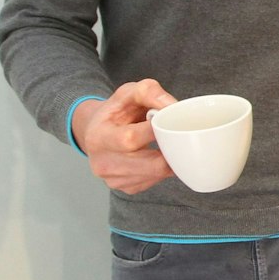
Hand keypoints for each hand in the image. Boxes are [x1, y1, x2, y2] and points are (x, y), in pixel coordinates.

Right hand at [72, 79, 176, 193]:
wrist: (98, 131)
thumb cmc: (116, 111)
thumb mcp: (128, 92)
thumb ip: (149, 91)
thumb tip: (172, 106)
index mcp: (98, 137)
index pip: (130, 139)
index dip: (155, 132)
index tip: (169, 122)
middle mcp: (102, 163)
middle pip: (149, 164)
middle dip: (170, 150)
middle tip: (180, 137)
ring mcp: (114, 180)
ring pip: (156, 175)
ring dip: (170, 160)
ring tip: (169, 144)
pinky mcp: (126, 188)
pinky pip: (155, 181)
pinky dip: (163, 169)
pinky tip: (158, 155)